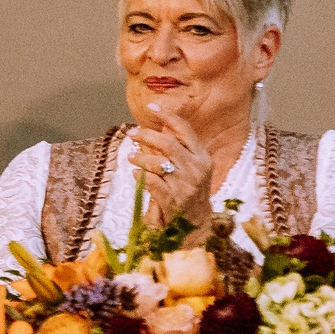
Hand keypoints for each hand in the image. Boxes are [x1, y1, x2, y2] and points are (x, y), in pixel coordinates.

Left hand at [131, 105, 216, 227]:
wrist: (196, 226)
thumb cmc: (188, 191)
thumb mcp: (191, 167)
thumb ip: (179, 148)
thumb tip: (162, 123)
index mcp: (202, 158)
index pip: (185, 130)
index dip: (168, 116)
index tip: (151, 107)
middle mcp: (196, 170)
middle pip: (168, 144)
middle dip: (147, 136)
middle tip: (132, 134)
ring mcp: (185, 186)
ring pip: (158, 163)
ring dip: (140, 158)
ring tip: (132, 158)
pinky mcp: (173, 201)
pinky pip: (150, 181)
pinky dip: (140, 175)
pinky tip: (136, 174)